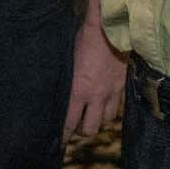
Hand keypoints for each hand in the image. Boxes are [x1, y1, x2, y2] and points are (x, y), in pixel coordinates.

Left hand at [64, 18, 125, 136]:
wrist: (115, 28)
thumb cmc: (86, 37)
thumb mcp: (68, 54)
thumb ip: (62, 74)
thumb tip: (47, 78)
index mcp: (78, 90)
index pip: (68, 122)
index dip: (62, 135)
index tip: (57, 140)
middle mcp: (95, 96)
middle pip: (88, 129)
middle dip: (80, 130)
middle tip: (74, 124)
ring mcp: (111, 92)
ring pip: (104, 120)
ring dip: (96, 119)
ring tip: (89, 113)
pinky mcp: (122, 86)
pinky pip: (116, 108)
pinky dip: (108, 109)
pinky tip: (102, 103)